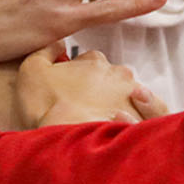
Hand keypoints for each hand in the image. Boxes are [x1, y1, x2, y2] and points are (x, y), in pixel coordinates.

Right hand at [17, 45, 160, 126]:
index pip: (93, 62)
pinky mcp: (144, 119)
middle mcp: (119, 73)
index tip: (73, 92)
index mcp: (94, 60)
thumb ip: (46, 49)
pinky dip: (144, 120)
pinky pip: (153, 117)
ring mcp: (134, 96)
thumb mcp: (31, 68)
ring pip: (135, 97)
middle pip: (115, 79)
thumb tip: (58, 43)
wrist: (64, 140)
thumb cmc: (46, 106)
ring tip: (110, 122)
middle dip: (105, 92)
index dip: (82, 77)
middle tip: (88, 111)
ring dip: (126, 106)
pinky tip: (128, 129)